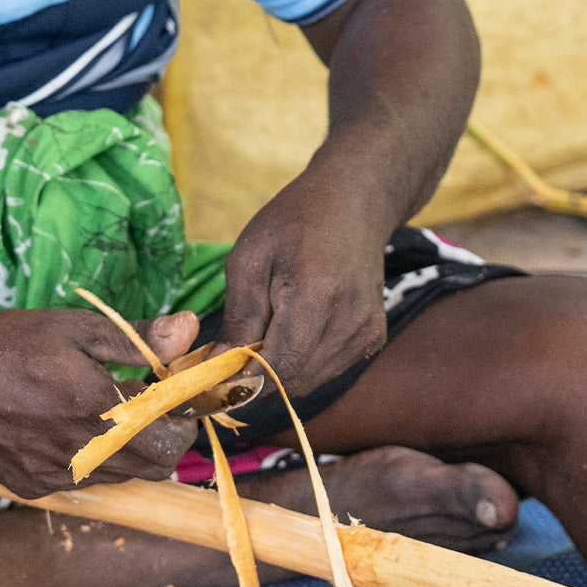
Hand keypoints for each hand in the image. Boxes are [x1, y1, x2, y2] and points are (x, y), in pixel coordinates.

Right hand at [0, 307, 200, 497]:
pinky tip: (65, 429)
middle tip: (149, 406)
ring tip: (105, 413)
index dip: (184, 421)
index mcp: (98, 408)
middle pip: (154, 467)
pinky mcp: (34, 487)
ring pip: (120, 476)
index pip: (172, 439)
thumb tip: (190, 330)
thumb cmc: (8, 346)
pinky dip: (90, 460)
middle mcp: (82, 451)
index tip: (178, 398)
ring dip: (128, 451)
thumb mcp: (75, 329)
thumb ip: (137, 338)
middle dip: (163, 439)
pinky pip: (82, 481)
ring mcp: (57, 475)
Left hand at [214, 165, 391, 397]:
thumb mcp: (250, 258)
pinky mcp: (372, 340)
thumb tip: (219, 370)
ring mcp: (366, 334)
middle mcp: (350, 322)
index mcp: (318, 295)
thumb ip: (238, 318)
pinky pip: (326, 371)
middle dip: (257, 376)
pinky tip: (294, 328)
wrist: (353, 204)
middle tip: (234, 349)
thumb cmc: (293, 222)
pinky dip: (301, 362)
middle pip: (293, 381)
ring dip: (280, 369)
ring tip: (267, 329)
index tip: (214, 376)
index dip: (244, 381)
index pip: (280, 367)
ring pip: (309, 382)